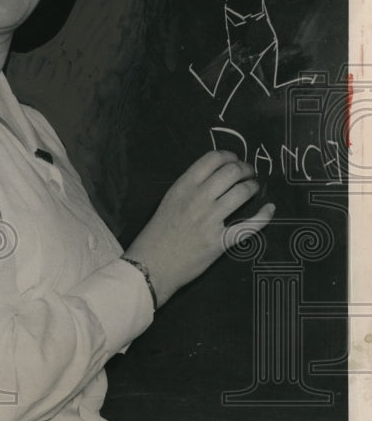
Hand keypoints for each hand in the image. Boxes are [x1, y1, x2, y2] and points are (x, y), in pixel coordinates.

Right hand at [125, 150, 274, 306]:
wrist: (151, 264)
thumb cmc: (157, 234)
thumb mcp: (168, 201)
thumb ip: (189, 188)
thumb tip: (214, 178)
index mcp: (182, 187)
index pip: (212, 159)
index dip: (229, 156)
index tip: (235, 160)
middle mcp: (197, 199)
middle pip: (231, 171)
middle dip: (246, 170)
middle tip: (249, 174)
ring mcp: (209, 220)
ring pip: (242, 192)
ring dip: (253, 187)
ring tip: (254, 189)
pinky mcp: (220, 241)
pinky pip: (249, 225)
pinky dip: (264, 215)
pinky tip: (269, 209)